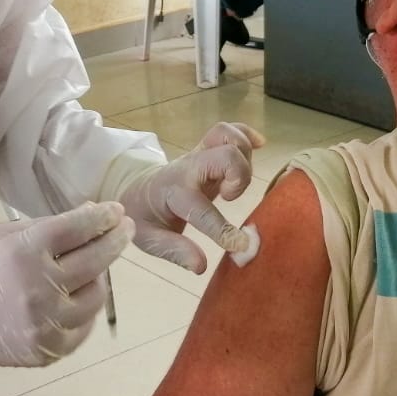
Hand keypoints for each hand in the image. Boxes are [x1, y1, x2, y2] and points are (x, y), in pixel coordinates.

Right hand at [0, 202, 133, 381]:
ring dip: (98, 276)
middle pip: (96, 259)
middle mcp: (39, 289)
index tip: (116, 209)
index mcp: (23, 253)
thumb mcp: (4, 237)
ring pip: (97, 295)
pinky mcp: (50, 349)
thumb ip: (49, 228)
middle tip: (124, 228)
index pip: (78, 229)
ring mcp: (46, 324)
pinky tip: (76, 295)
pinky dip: (84, 307)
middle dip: (115, 239)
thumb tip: (92, 216)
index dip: (102, 216)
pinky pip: (84, 324)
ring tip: (92, 266)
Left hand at [117, 123, 263, 272]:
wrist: (137, 189)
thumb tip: (200, 266)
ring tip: (234, 183)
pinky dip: (247, 135)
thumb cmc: (145, 215)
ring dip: (244, 158)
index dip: (222, 230)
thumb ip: (174, 251)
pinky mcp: (209, 149)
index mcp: (172, 192)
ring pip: (228, 136)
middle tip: (229, 198)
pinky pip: (231, 129)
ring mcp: (199, 154)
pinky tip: (259, 146)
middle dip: (240, 177)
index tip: (240, 246)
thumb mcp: (148, 238)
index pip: (200, 209)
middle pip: (224, 155)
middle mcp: (188, 167)